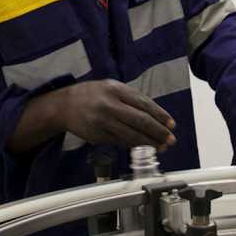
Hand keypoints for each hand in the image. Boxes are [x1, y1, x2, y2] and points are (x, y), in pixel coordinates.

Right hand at [50, 80, 175, 149]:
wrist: (64, 106)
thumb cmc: (92, 95)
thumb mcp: (110, 88)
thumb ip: (130, 99)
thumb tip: (155, 115)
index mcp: (116, 89)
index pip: (144, 104)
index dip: (160, 116)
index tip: (172, 124)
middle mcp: (110, 104)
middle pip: (140, 121)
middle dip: (159, 132)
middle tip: (170, 139)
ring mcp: (103, 121)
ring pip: (131, 135)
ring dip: (149, 143)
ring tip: (161, 147)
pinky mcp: (98, 135)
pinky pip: (120, 142)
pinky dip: (134, 145)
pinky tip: (143, 148)